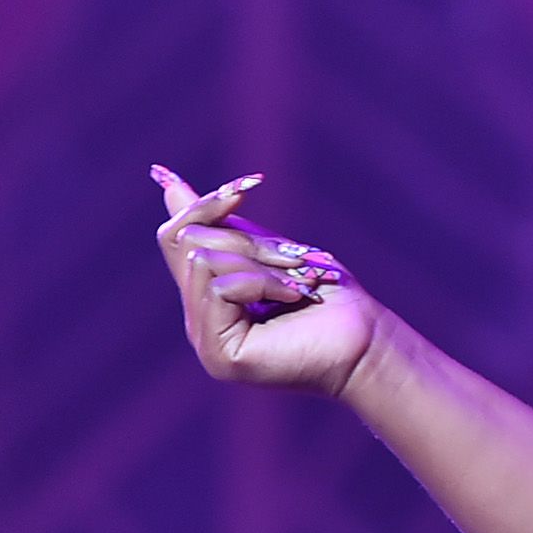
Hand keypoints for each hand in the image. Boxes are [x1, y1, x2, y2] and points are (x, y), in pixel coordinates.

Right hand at [152, 165, 377, 396]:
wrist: (368, 339)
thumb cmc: (330, 295)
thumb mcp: (270, 249)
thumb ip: (223, 226)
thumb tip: (164, 179)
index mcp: (207, 295)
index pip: (175, 236)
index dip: (207, 204)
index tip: (250, 183)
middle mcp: (199, 319)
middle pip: (187, 243)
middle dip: (248, 240)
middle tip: (299, 259)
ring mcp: (205, 339)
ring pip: (203, 262)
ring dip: (262, 263)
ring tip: (302, 282)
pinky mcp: (219, 353)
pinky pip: (220, 290)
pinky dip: (263, 284)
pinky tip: (294, 297)